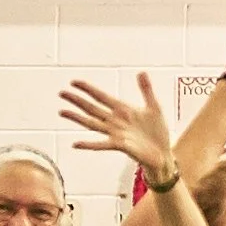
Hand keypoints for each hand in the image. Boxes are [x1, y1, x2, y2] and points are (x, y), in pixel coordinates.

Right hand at [60, 76, 175, 182]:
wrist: (163, 153)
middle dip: (77, 100)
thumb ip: (146, 90)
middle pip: (92, 108)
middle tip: (61, 93)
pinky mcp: (120, 146)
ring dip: (77, 118)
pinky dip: (88, 144)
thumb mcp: (154, 107)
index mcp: (122, 110)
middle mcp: (115, 121)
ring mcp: (115, 133)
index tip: (74, 82)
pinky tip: (75, 144)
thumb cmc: (157, 132)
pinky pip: (101, 144)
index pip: (101, 96)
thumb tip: (141, 71)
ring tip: (62, 112)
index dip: (88, 89)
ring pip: (92, 124)